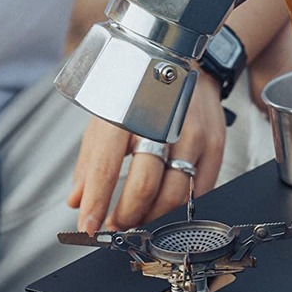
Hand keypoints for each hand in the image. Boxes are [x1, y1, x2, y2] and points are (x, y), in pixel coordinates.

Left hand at [68, 74, 228, 233]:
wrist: (190, 64)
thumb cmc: (142, 92)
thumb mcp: (107, 116)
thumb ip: (90, 161)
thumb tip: (77, 200)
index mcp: (126, 111)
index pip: (106, 167)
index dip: (97, 203)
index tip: (89, 227)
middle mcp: (162, 122)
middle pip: (144, 186)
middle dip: (126, 216)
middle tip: (115, 226)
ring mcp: (193, 135)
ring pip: (173, 195)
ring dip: (151, 217)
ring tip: (137, 220)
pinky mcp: (214, 145)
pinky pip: (198, 192)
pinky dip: (178, 209)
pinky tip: (163, 208)